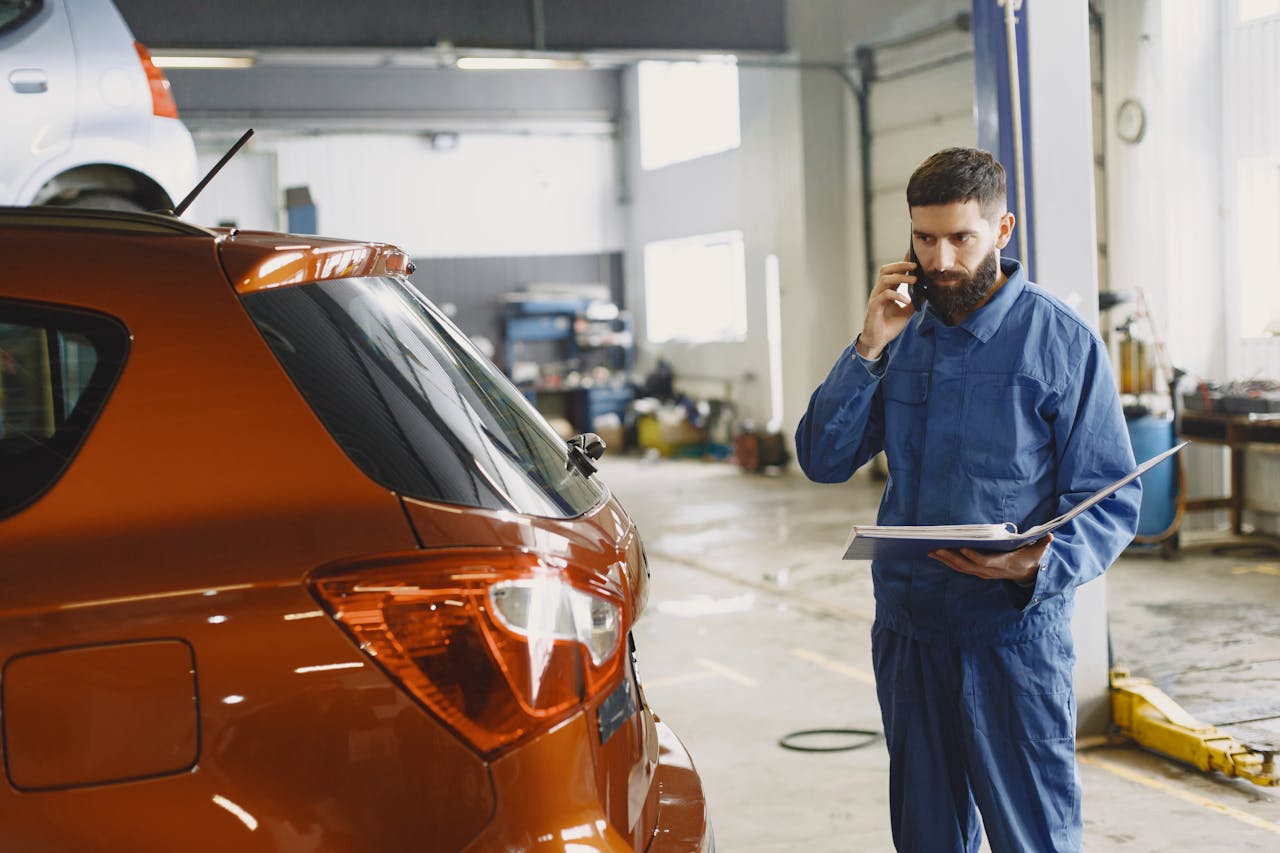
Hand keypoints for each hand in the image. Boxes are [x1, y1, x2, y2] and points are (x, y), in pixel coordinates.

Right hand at [857, 252, 918, 358]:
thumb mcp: (906, 312)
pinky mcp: (874, 306)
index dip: (902, 263)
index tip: (914, 255)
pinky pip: (885, 295)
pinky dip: (897, 295)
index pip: (893, 272)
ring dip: (901, 277)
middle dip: (900, 265)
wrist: (877, 340)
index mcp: (887, 290)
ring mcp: (876, 298)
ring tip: (914, 280)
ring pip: (885, 280)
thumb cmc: (889, 326)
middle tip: (915, 265)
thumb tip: (927, 293)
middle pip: (886, 270)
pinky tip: (906, 300)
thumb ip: (915, 301)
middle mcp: (880, 291)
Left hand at [928, 534, 1052, 585]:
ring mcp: (982, 573)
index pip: (985, 562)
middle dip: (950, 557)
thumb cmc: (1030, 558)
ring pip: (960, 568)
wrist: (1028, 574)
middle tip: (935, 548)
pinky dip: (948, 561)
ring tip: (930, 550)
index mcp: (1002, 565)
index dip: (973, 556)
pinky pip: (960, 567)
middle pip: (967, 566)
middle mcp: (989, 571)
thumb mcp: (1038, 552)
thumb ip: (1042, 545)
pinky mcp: (976, 571)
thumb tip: (1050, 536)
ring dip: (945, 560)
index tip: (961, 548)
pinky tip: (936, 554)